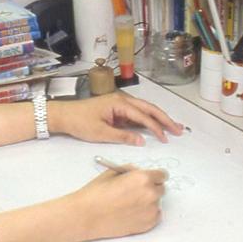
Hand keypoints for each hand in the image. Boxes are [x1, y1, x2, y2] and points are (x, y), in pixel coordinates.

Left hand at [50, 92, 183, 146]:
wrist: (63, 115)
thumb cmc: (79, 122)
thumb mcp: (100, 133)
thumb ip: (122, 136)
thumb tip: (142, 141)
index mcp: (119, 103)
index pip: (142, 116)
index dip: (156, 127)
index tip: (166, 138)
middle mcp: (122, 100)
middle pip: (149, 109)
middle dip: (165, 119)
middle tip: (179, 130)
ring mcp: (120, 104)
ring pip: (144, 110)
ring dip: (159, 118)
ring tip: (173, 127)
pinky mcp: (117, 109)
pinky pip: (136, 114)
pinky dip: (148, 120)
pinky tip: (156, 126)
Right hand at [73, 167, 167, 240]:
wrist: (86, 216)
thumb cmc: (96, 194)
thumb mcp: (112, 173)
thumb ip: (131, 170)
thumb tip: (139, 172)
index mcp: (143, 178)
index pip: (162, 175)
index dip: (155, 176)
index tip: (151, 179)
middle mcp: (150, 194)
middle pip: (161, 189)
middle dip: (152, 188)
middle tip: (136, 192)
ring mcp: (150, 211)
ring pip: (157, 203)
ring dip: (148, 202)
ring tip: (129, 204)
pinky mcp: (148, 225)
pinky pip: (155, 215)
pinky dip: (147, 214)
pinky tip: (131, 213)